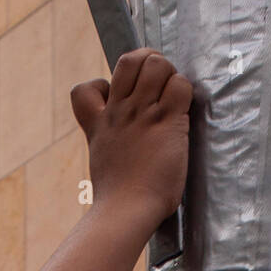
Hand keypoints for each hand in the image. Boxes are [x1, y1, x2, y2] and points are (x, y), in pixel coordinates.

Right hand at [70, 48, 193, 227]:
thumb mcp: (100, 163)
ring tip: (173, 99)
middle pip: (130, 60)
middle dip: (148, 65)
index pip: (86, 87)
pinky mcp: (167, 122)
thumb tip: (118, 142)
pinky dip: (185, 92)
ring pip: (157, 65)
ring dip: (170, 75)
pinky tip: (183, 114)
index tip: (118, 103)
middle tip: (159, 89)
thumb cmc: (117, 198)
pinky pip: (180, 86)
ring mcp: (142, 114)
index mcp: (99, 122)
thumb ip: (105, 142)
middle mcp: (119, 111)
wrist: (125, 210)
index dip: (104, 86)